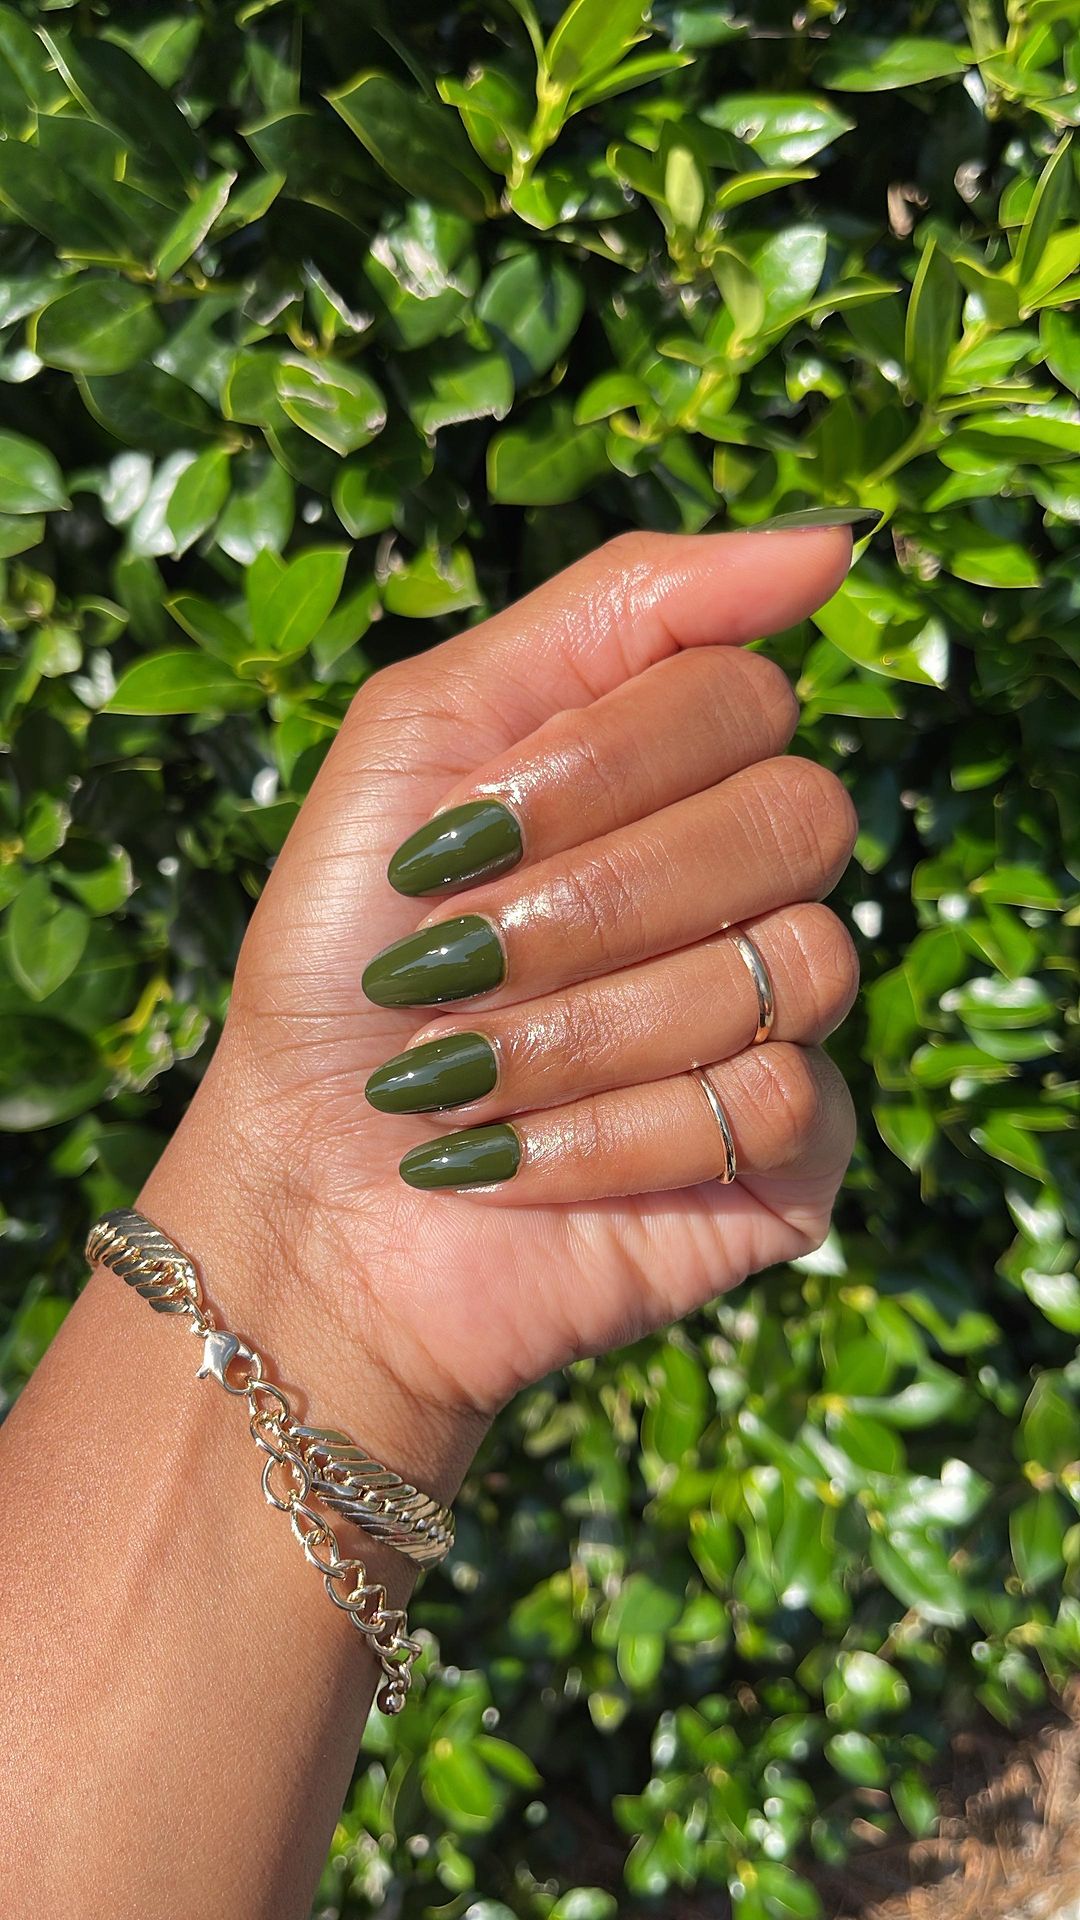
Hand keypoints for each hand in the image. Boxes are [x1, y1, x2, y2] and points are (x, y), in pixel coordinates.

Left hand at [141, 528, 858, 1497]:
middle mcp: (746, 879)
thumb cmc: (343, 954)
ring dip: (582, 1030)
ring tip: (468, 1076)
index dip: (598, 766)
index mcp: (670, 770)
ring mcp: (777, 1014)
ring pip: (793, 966)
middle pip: (795, 817)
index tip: (461, 836)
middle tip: (457, 964)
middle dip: (590, 902)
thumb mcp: (422, 731)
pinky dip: (614, 1135)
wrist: (303, 1184)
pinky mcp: (790, 1151)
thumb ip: (615, 609)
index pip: (740, 693)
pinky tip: (519, 1161)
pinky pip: (780, 1104)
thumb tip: (828, 544)